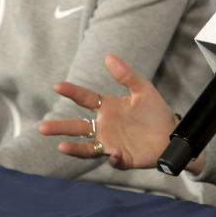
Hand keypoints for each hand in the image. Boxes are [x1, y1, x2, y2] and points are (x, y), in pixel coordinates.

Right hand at [38, 54, 177, 170]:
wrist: (172, 134)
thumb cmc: (155, 111)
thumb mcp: (142, 89)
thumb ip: (125, 75)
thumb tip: (108, 57)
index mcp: (107, 108)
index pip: (85, 99)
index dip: (72, 92)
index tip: (57, 86)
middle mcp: (104, 127)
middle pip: (77, 127)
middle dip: (60, 128)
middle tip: (43, 128)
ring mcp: (112, 144)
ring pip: (87, 148)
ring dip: (75, 148)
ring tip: (61, 147)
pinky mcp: (124, 159)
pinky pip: (116, 160)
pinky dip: (114, 158)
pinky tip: (115, 154)